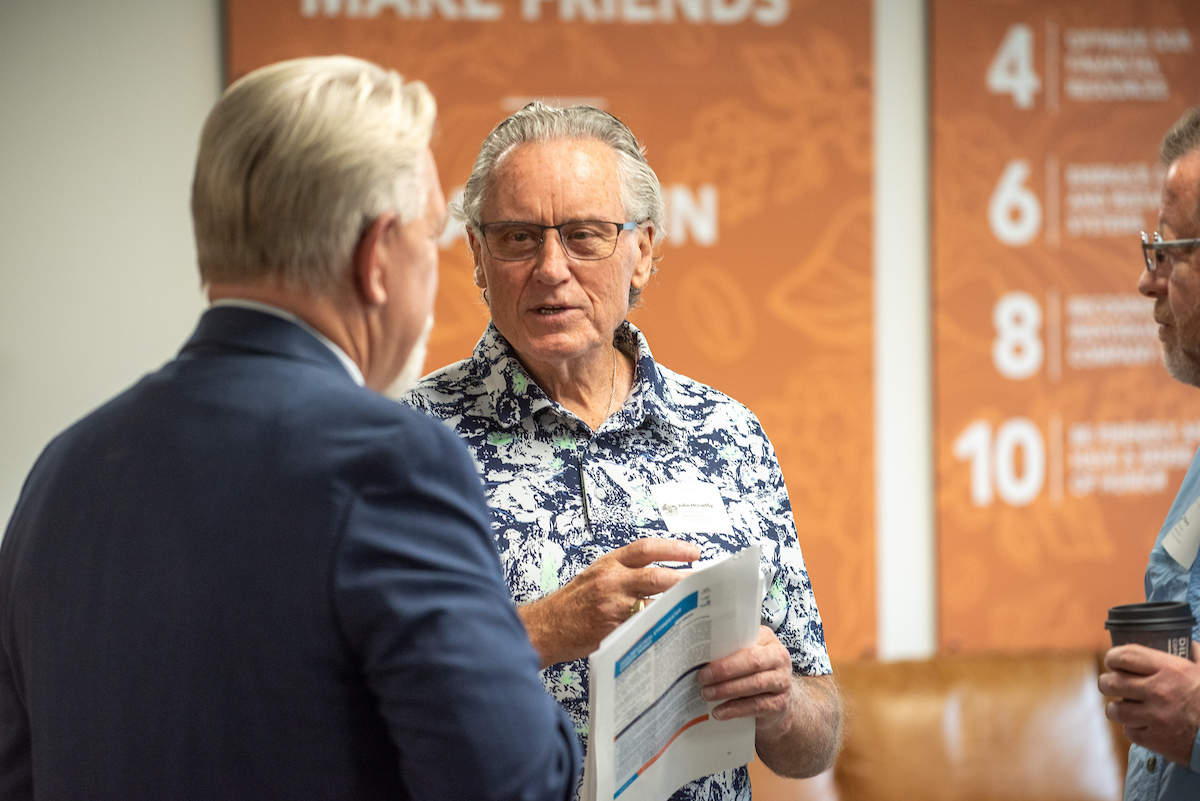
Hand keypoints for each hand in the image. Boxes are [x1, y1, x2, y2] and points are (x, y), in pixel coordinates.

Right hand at [517, 538, 698, 667]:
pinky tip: (677, 629)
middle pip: (655, 576)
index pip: (646, 548)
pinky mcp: (614, 630)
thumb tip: (661, 571)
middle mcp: (612, 581)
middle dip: (684, 579)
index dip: (673, 548)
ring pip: (653, 603)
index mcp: (609, 564)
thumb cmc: (573, 601)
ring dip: (677, 605)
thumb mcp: (596, 574)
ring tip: (698, 606)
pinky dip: (661, 627)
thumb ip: (625, 571)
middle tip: (704, 582)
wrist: (548, 626)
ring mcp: (613, 607)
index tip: (694, 552)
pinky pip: (644, 627)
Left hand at [697, 625, 793, 732]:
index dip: (725, 647)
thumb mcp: (745, 659)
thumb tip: (697, 658)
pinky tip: (719, 712)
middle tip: (702, 678)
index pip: (747, 639)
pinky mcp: (779, 704)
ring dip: (727, 690)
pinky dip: (735, 709)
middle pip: (752, 662)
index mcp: (768, 640)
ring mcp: (782, 682)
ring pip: (755, 684)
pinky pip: (756, 705)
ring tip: (707, 694)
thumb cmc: (754, 674)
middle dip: (724, 670)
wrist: (776, 703)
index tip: (704, 656)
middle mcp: (779, 658)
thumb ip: (729, 654)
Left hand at [1098, 641, 1199, 766]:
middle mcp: (1158, 691)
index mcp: (1170, 670)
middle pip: (1112, 683)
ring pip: (1115, 710)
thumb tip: (1186, 642)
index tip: (1112, 662)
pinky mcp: (1155, 740)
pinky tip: (1143, 725)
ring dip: (1117, 708)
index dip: (1112, 658)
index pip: (1125, 656)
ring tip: (1124, 707)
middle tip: (1112, 684)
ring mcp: (1155, 717)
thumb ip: (1194, 653)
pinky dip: (1133, 729)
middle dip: (1107, 683)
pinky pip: (1129, 731)